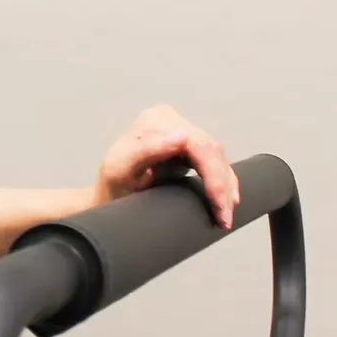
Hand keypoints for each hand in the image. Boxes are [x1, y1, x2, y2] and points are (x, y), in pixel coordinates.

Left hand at [92, 104, 240, 228]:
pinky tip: (228, 198)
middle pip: (210, 149)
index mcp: (154, 121)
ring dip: (226, 185)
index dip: (213, 177)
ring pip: (216, 154)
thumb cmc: (112, 187)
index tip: (219, 208)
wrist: (109, 197)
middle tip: (225, 217)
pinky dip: (223, 179)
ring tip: (226, 213)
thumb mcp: (121, 170)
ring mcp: (179, 129)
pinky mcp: (186, 144)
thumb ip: (148, 150)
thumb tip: (182, 135)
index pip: (196, 144)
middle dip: (222, 185)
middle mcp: (169, 119)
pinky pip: (213, 159)